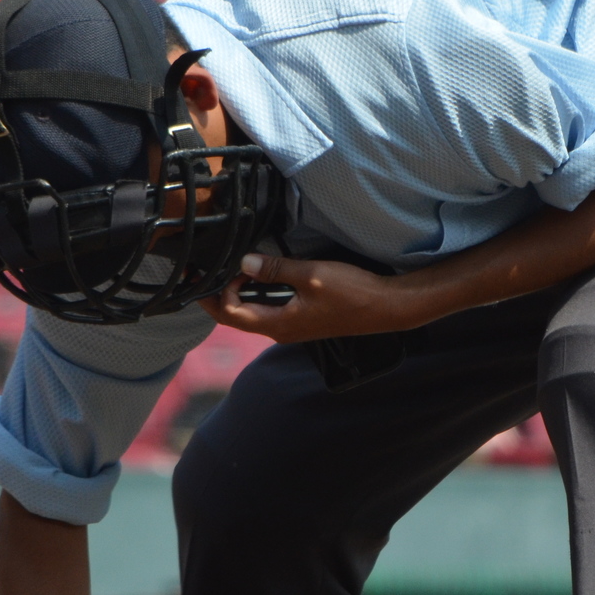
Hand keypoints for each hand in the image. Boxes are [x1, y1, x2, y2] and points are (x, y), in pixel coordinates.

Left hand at [201, 253, 423, 341]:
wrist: (387, 308)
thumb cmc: (354, 293)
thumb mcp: (312, 275)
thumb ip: (276, 270)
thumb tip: (244, 263)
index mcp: (278, 325)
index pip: (230, 314)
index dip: (217, 292)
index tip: (223, 267)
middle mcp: (281, 331)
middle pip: (235, 318)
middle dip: (217, 296)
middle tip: (207, 272)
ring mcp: (291, 327)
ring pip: (251, 313)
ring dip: (236, 294)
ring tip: (229, 270)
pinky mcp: (302, 319)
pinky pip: (267, 309)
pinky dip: (255, 294)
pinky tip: (259, 277)